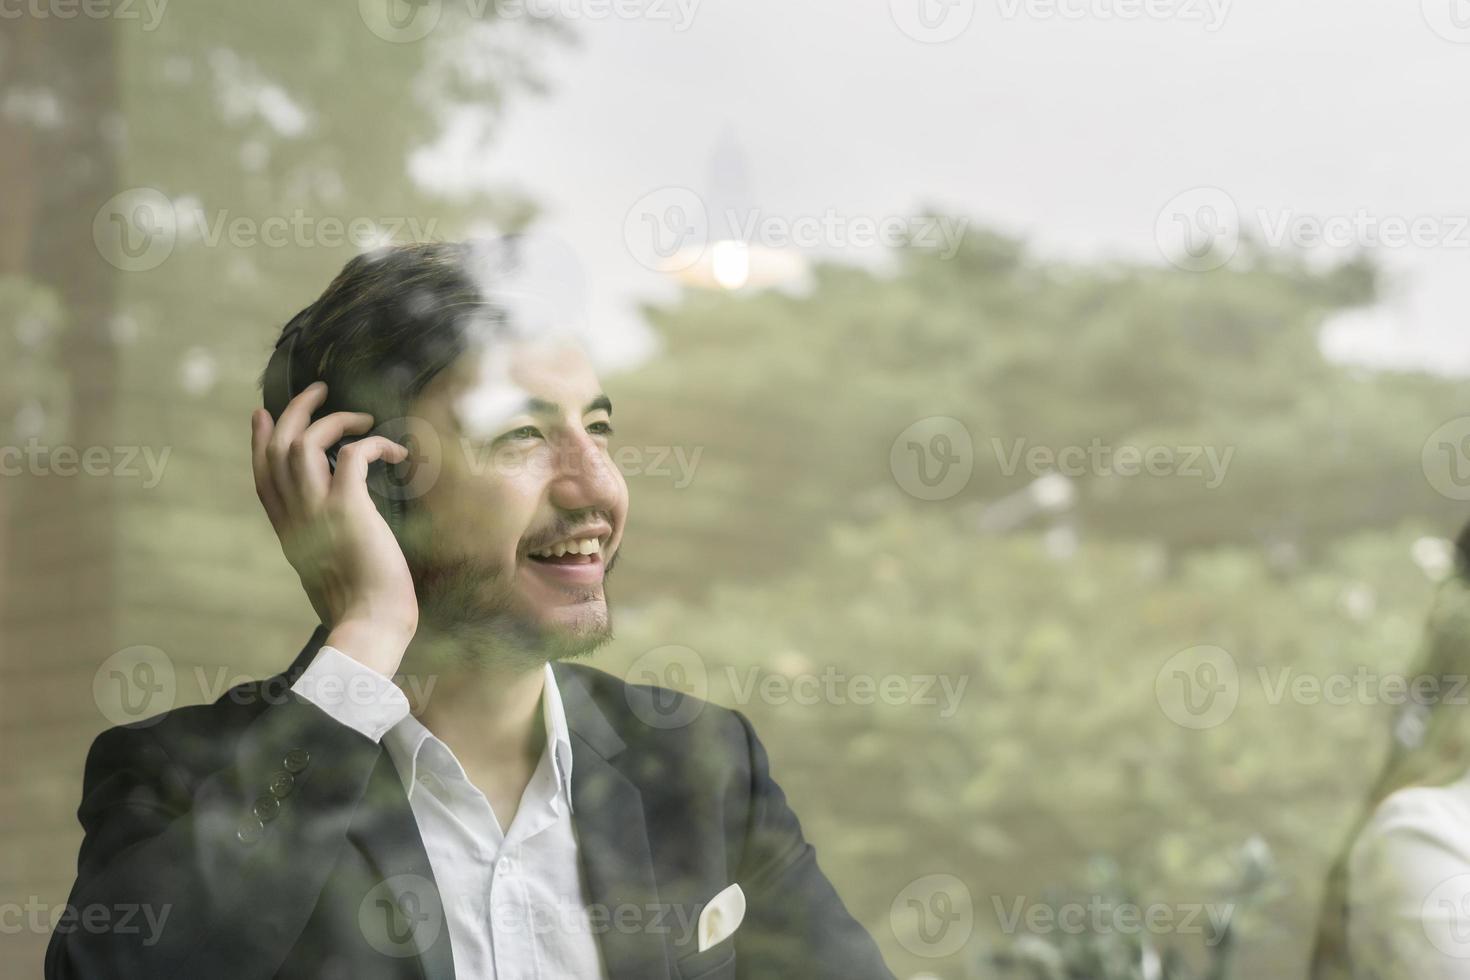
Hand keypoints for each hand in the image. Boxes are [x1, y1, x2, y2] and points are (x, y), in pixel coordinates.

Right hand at [251, 381, 417, 676]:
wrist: (370, 624)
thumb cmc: (360, 604)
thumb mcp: (327, 566)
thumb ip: (320, 539)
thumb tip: (335, 526)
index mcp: (287, 530)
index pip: (262, 476)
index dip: (261, 441)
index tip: (264, 414)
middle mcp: (294, 516)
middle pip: (277, 448)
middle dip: (295, 412)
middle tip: (317, 390)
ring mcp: (316, 510)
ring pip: (304, 443)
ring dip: (332, 420)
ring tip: (361, 416)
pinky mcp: (347, 508)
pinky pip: (352, 455)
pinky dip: (373, 444)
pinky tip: (397, 452)